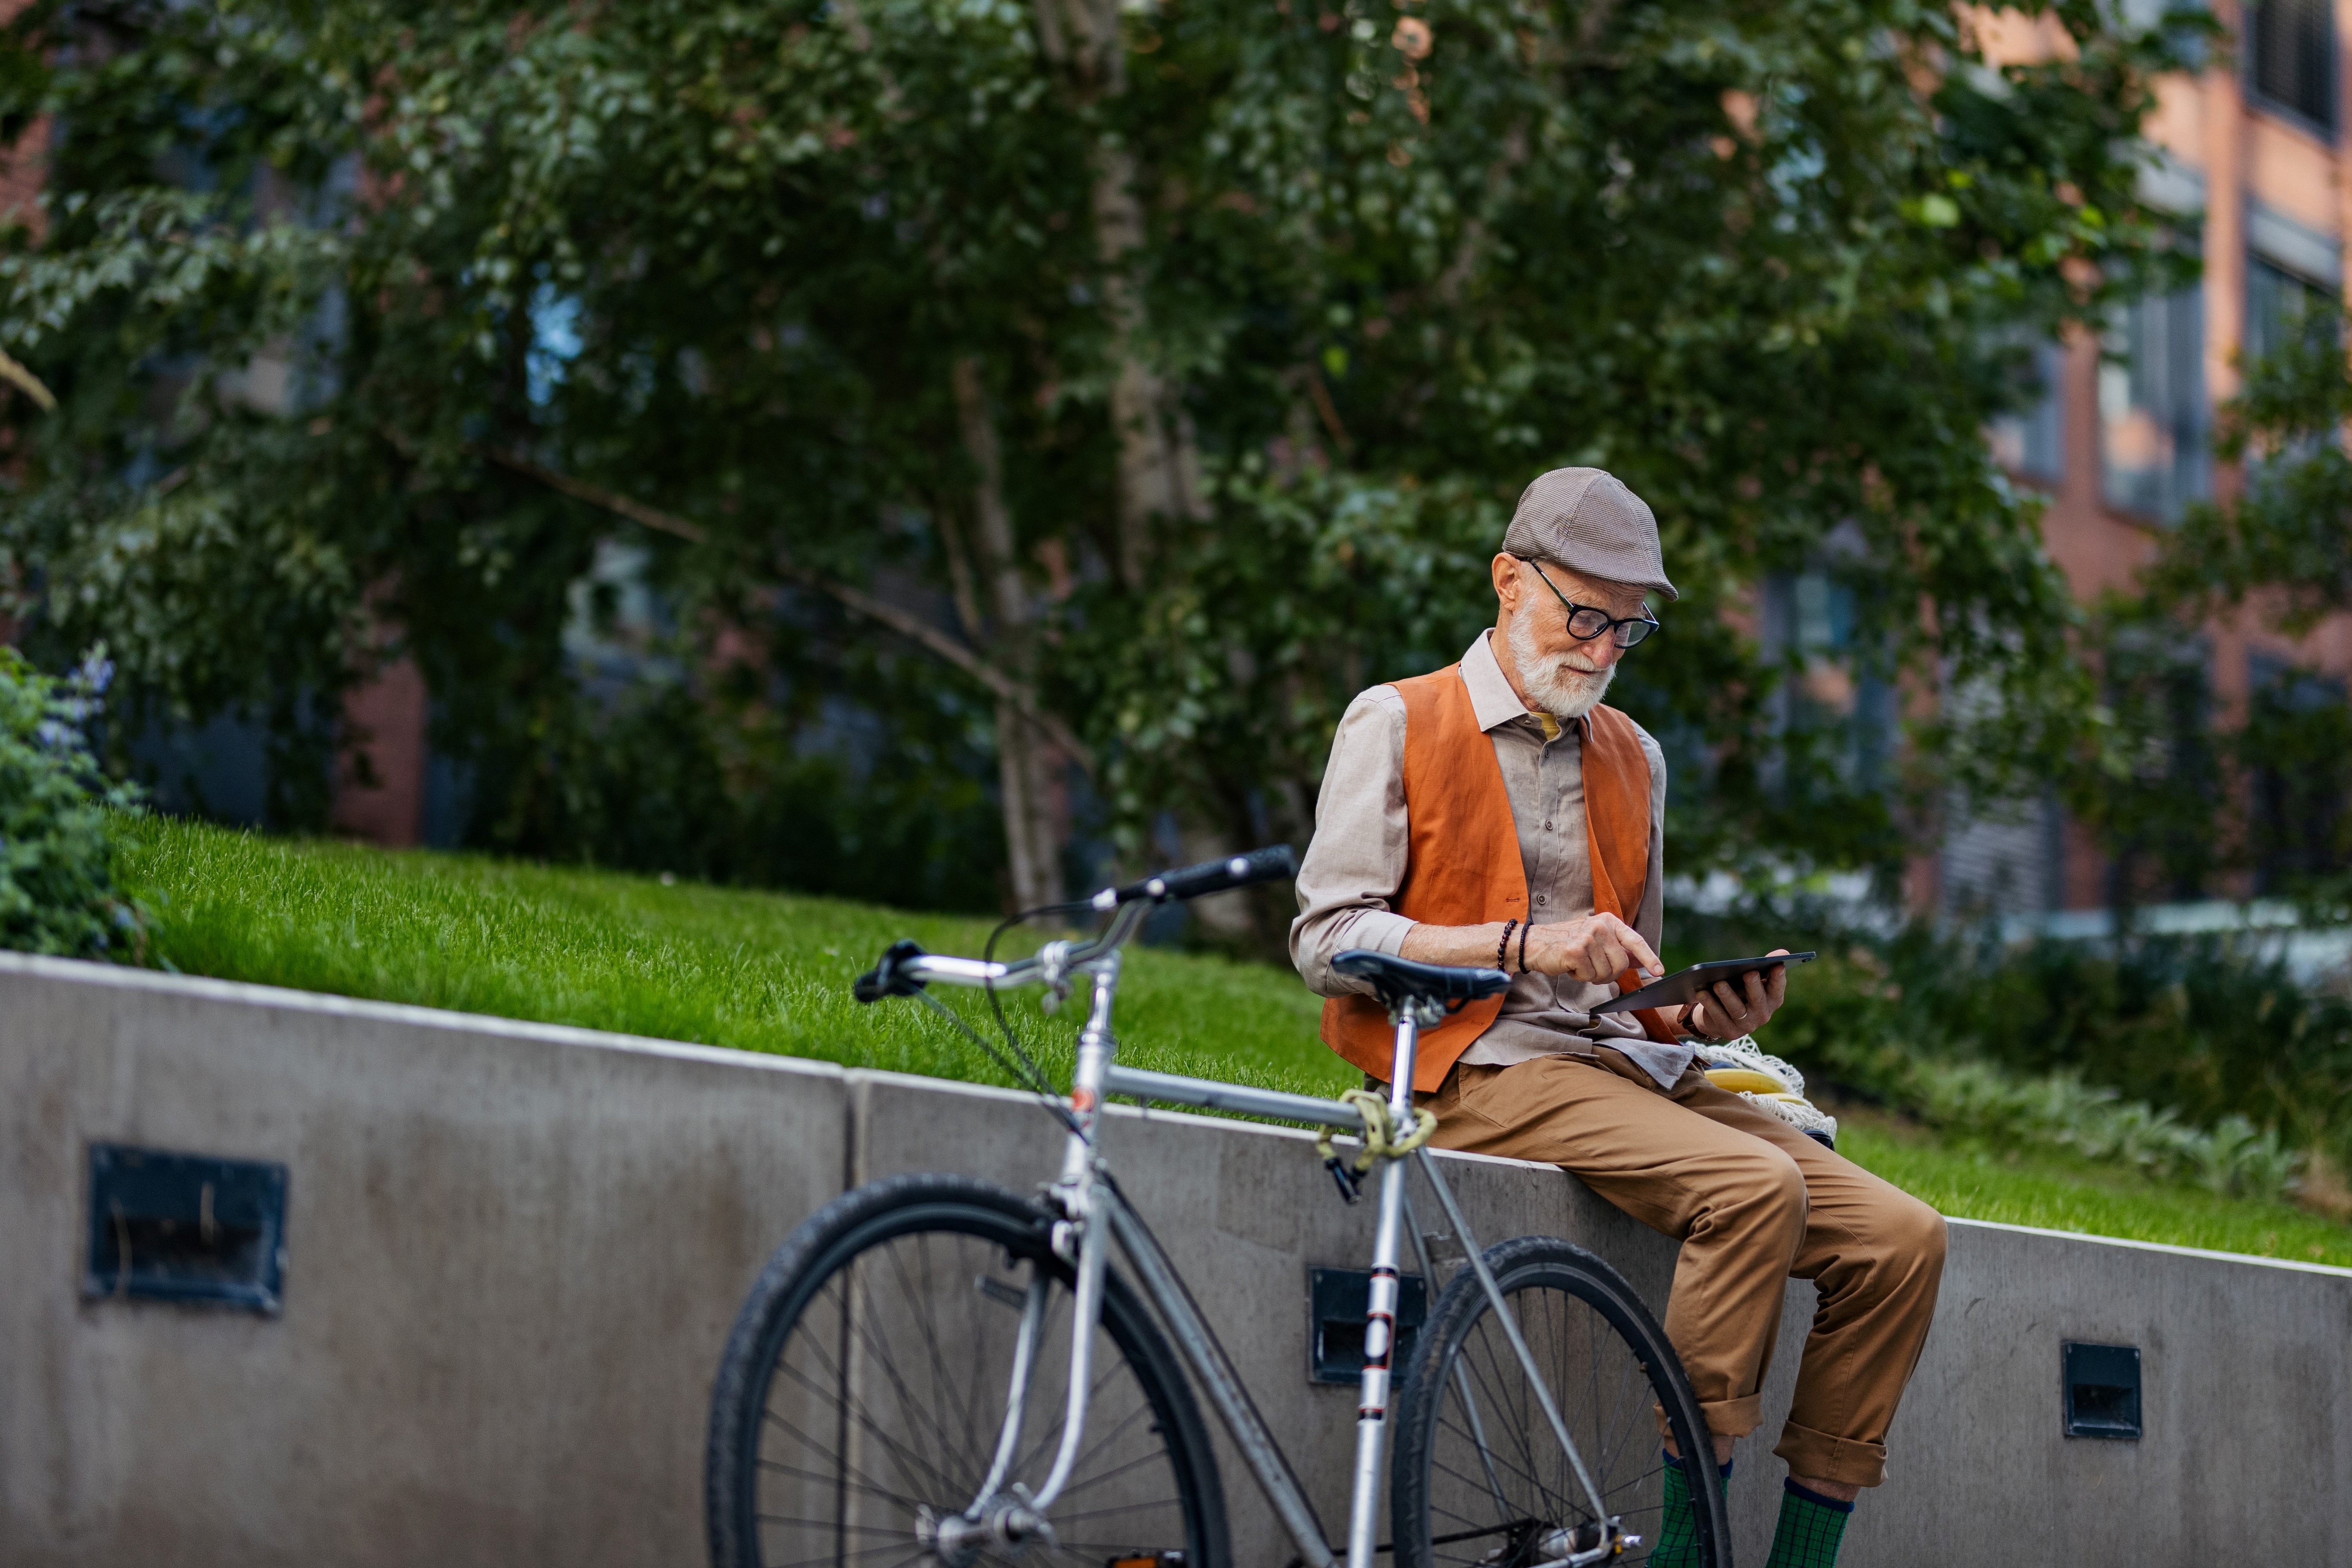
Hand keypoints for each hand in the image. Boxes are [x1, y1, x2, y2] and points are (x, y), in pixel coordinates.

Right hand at [1521, 913, 1663, 986]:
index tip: (1659, 971)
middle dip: (1609, 973)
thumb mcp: (1596, 940)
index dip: (1649, 957)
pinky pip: (1589, 975)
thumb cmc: (1567, 943)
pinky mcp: (1576, 950)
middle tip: (1593, 968)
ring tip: (1579, 964)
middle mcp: (1600, 926)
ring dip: (1592, 975)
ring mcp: (1587, 937)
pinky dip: (1580, 976)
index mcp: (1608, 921)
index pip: (1634, 941)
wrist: (1535, 943)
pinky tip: (1571, 966)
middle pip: (1622, 964)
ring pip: (1606, 972)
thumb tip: (1641, 961)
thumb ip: (1618, 949)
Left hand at [1679, 949, 1789, 1040]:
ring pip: (1737, 1009)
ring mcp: (1747, 1025)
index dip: (1779, 978)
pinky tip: (1702, 993)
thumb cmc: (1740, 992)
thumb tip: (1782, 952)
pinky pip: (1719, 1017)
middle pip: (1758, 999)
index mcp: (1772, 1000)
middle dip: (1754, 985)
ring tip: (1718, 983)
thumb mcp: (1752, 980)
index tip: (1778, 966)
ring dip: (1727, 995)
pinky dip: (1710, 1004)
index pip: (1777, 989)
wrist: (1720, 1018)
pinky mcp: (1730, 1031)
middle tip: (1749, 972)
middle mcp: (1762, 1014)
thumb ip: (1764, 966)